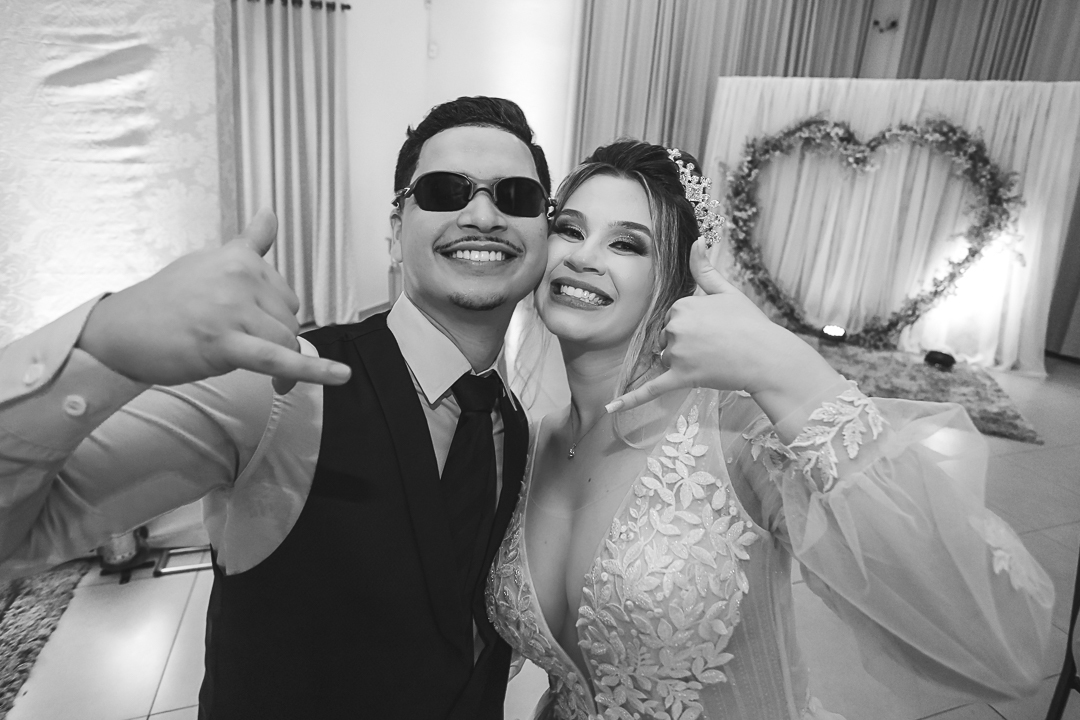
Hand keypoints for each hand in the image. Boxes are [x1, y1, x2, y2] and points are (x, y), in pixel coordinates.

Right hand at [77, 209, 350, 388]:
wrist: (121, 331)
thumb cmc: (167, 301)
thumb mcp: (209, 263)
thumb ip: (248, 244)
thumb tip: (271, 213)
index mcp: (240, 259)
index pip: (285, 296)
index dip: (277, 320)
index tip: (259, 332)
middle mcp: (240, 278)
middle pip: (289, 321)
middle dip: (277, 342)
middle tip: (250, 355)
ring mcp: (232, 310)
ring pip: (286, 342)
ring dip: (283, 365)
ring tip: (262, 374)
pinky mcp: (224, 342)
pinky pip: (278, 358)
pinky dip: (312, 370)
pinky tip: (341, 376)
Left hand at [606, 239, 835, 414]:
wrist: (767, 357)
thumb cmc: (750, 324)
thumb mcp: (727, 291)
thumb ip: (705, 269)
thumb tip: (697, 241)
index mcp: (682, 305)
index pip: (673, 317)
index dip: (693, 324)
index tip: (714, 327)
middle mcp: (676, 328)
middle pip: (666, 338)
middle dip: (685, 344)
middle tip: (716, 345)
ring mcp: (677, 354)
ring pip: (666, 359)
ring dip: (682, 363)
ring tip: (713, 360)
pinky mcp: (681, 378)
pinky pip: (650, 389)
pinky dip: (630, 399)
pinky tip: (610, 407)